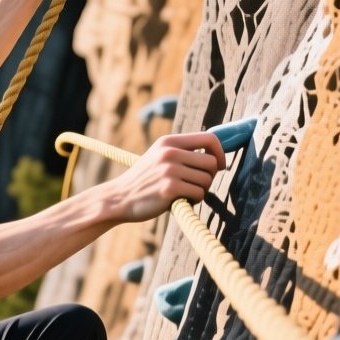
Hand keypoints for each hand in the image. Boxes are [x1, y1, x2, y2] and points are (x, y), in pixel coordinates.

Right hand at [102, 132, 226, 221]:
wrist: (119, 198)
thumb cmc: (144, 180)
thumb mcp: (158, 156)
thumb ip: (182, 151)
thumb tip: (216, 155)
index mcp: (168, 141)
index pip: (209, 138)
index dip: (220, 153)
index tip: (219, 165)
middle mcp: (170, 152)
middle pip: (212, 162)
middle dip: (210, 177)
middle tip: (196, 184)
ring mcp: (169, 170)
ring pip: (206, 180)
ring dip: (201, 190)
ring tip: (185, 193)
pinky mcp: (169, 188)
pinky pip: (199, 193)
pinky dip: (194, 200)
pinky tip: (181, 200)